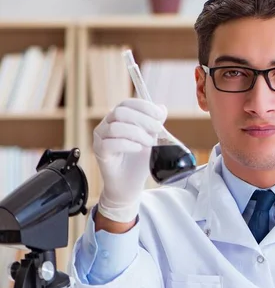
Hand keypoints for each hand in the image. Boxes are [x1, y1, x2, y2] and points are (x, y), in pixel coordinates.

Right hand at [93, 99, 166, 222]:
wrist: (130, 184)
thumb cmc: (138, 161)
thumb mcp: (150, 139)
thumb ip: (154, 124)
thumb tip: (162, 108)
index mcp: (118, 118)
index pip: (127, 103)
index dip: (144, 106)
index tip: (160, 115)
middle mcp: (106, 125)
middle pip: (120, 112)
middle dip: (143, 119)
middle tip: (158, 130)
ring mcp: (100, 138)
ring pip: (115, 127)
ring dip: (137, 133)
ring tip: (149, 143)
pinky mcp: (99, 151)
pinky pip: (109, 143)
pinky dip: (127, 144)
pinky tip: (138, 149)